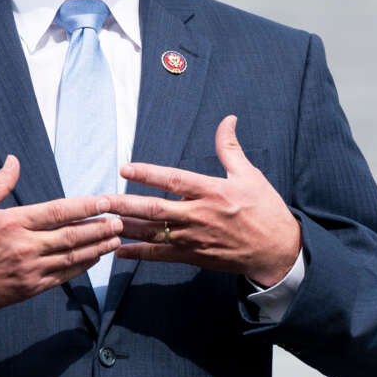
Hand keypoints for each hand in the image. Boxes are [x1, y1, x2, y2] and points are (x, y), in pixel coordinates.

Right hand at [0, 155, 122, 323]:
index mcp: (12, 223)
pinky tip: (95, 258)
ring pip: (72, 257)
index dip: (86, 206)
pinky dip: (82, 267)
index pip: (58, 212)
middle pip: (71, 235)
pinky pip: (63, 277)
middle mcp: (24, 247)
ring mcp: (29, 270)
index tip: (105, 200)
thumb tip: (14, 160)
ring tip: (116, 238)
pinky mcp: (30, 289)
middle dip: (100, 227)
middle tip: (121, 219)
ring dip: (97, 247)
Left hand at [104, 115, 300, 287]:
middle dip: (124, 204)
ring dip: (125, 227)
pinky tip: (118, 250)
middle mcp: (198, 215)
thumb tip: (227, 120)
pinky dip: (138, 253)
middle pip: (154, 209)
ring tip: (101, 222)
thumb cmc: (264, 209)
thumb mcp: (249, 175)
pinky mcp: (192, 256)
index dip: (147, 174)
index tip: (125, 168)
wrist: (276, 250)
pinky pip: (159, 255)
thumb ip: (229, 148)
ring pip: (152, 233)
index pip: (173, 179)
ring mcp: (193, 238)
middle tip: (99, 200)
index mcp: (211, 191)